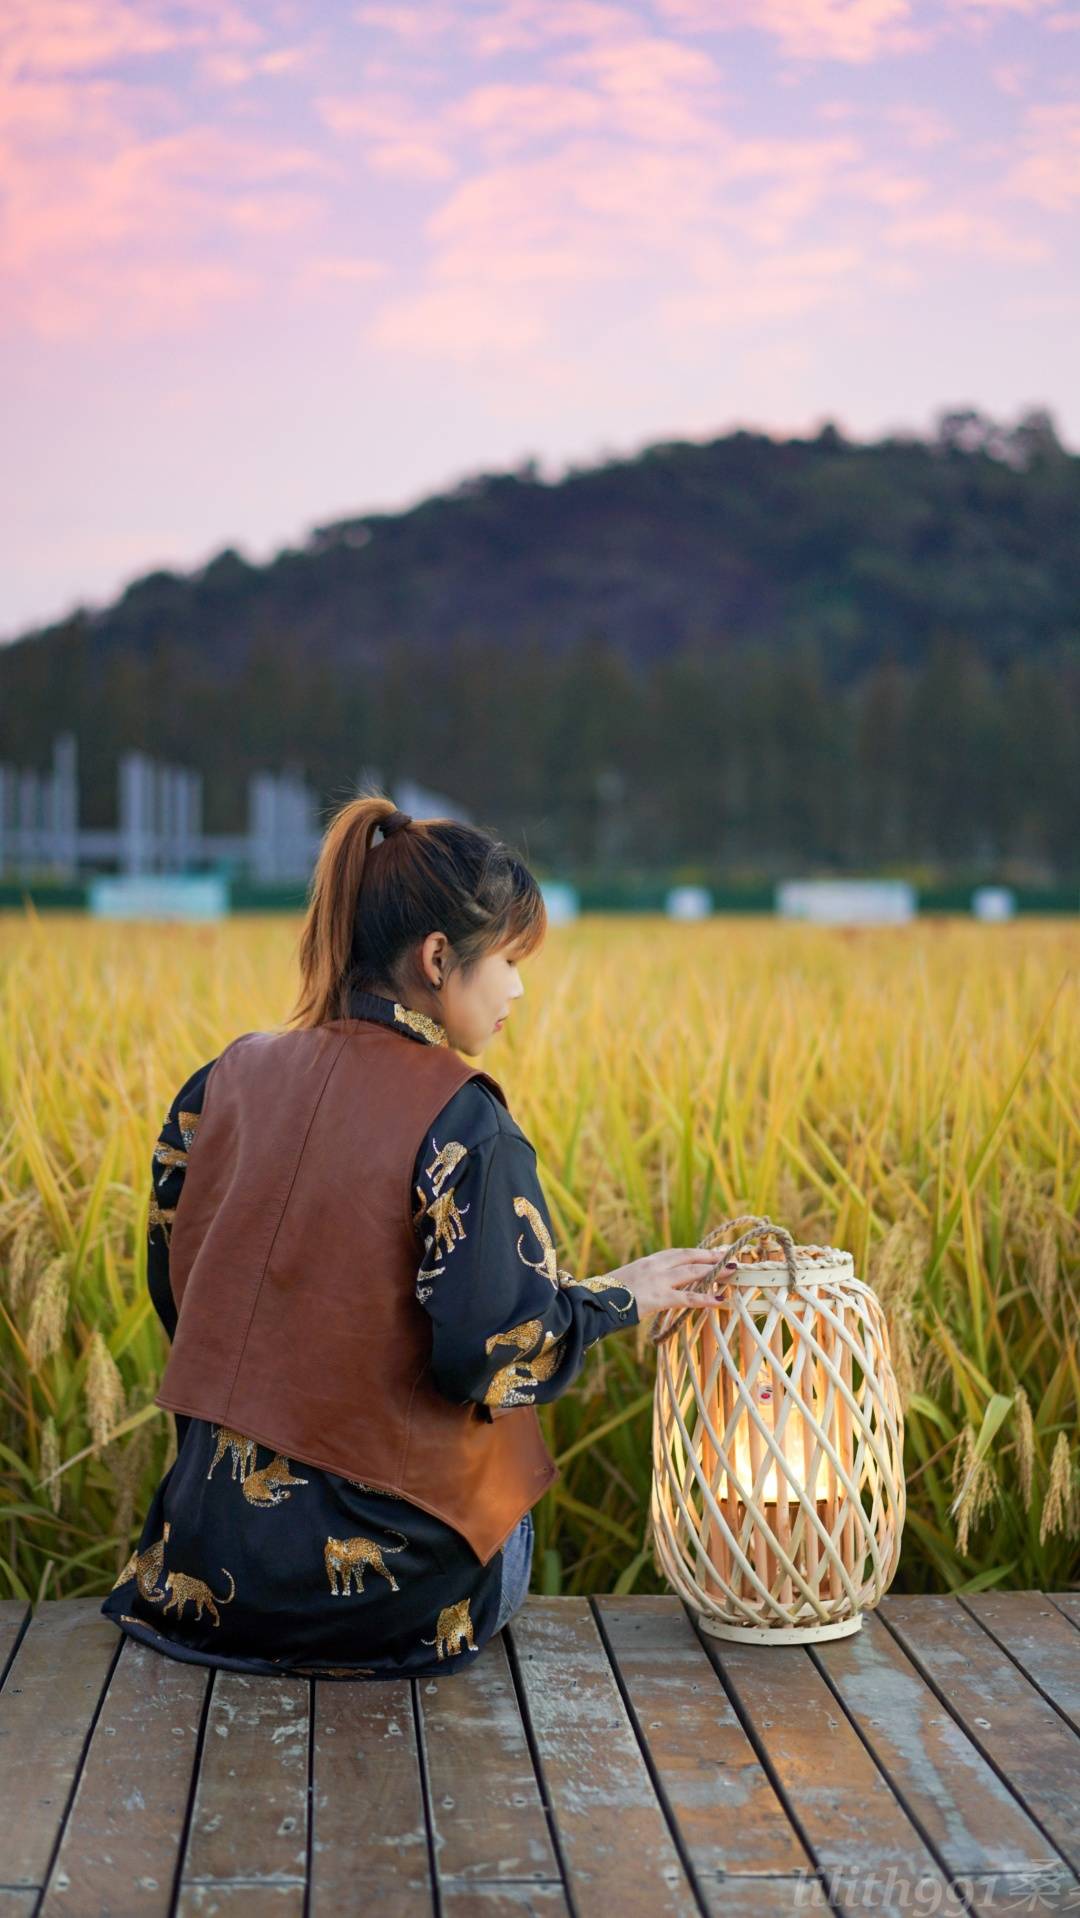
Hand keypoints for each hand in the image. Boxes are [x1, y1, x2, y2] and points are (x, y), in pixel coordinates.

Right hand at [600, 1248, 738, 1315]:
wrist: (594, 1301)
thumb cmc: (607, 1294)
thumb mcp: (629, 1280)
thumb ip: (645, 1280)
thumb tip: (655, 1287)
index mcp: (649, 1261)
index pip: (679, 1253)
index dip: (699, 1253)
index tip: (714, 1252)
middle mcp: (656, 1266)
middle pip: (690, 1257)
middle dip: (712, 1257)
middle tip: (731, 1257)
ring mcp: (658, 1281)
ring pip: (693, 1273)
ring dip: (715, 1272)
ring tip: (733, 1272)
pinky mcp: (659, 1297)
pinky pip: (688, 1298)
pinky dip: (706, 1298)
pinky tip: (720, 1299)